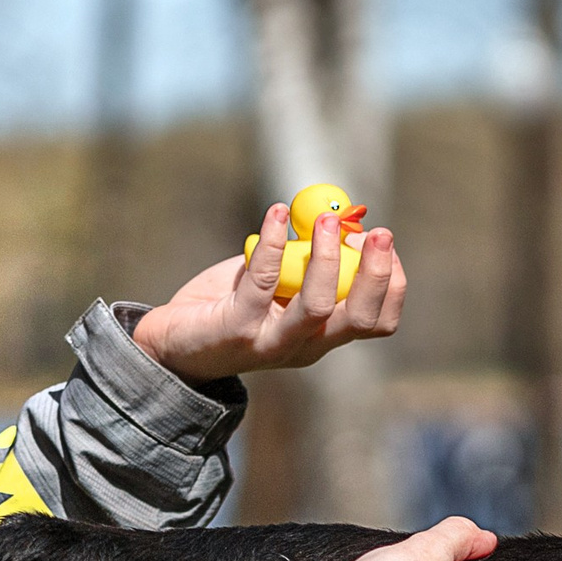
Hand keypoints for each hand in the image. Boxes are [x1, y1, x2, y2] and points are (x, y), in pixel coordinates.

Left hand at [131, 203, 405, 380]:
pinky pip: (263, 281)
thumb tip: (336, 216)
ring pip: (318, 307)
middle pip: (360, 319)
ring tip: (325, 221)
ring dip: (328, 258)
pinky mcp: (238, 329)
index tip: (384, 243)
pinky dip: (274, 243)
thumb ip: (303, 257)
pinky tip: (275, 215)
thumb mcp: (276, 279)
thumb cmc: (228, 302)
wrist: (170, 342)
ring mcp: (273, 342)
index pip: (378, 321)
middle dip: (377, 274)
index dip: (391, 283)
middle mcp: (306, 345)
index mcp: (323, 335)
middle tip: (379, 233)